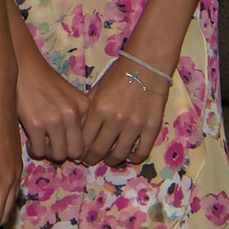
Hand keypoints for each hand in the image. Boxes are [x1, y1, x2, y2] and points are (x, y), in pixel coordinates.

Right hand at [13, 41, 86, 163]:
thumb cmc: (44, 81)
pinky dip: (35, 150)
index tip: (66, 145)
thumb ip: (77, 118)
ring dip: (49, 153)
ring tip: (42, 144)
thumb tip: (78, 153)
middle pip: (75, 152)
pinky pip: (39, 150)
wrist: (22, 65)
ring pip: (58, 154)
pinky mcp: (34, 123)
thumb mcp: (70, 96)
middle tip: (53, 146)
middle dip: (64, 152)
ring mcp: (54, 119)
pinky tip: (31, 142)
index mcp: (84, 107)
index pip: (88, 142)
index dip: (76, 147)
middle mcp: (72, 114)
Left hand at [80, 53, 170, 168]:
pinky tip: (128, 155)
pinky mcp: (152, 128)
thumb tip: (77, 131)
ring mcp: (135, 125)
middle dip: (91, 159)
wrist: (145, 67)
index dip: (79, 150)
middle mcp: (115, 120)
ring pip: (120, 154)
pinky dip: (133, 158)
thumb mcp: (96, 90)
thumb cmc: (117, 76)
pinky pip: (142, 152)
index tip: (77, 154)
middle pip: (99, 150)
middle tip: (89, 161)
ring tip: (108, 159)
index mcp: (98, 109)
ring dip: (111, 160)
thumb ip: (87, 110)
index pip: (84, 139)